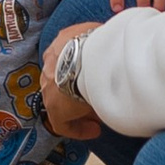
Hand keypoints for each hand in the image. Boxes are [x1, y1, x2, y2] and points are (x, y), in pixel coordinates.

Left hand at [39, 21, 102, 143]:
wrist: (89, 59)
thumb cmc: (99, 43)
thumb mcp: (100, 35)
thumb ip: (103, 40)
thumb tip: (116, 43)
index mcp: (59, 45)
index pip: (66, 58)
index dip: (80, 70)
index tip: (94, 78)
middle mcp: (49, 66)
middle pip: (62, 81)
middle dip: (77, 90)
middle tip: (96, 97)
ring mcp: (49, 88)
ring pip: (62, 101)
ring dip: (79, 108)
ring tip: (99, 115)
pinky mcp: (54, 109)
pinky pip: (63, 123)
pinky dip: (78, 128)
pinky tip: (94, 130)